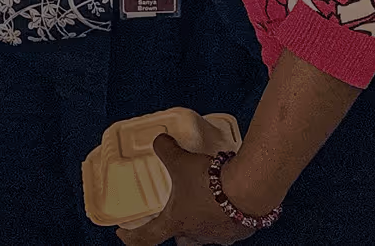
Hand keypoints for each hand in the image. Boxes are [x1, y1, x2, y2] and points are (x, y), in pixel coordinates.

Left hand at [117, 135, 259, 245]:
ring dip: (203, 224)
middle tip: (172, 218)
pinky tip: (228, 205)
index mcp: (177, 222)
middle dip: (176, 232)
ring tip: (204, 207)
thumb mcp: (180, 159)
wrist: (251, 189)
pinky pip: (229, 229)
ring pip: (206, 236)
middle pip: (181, 241)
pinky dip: (226, 219)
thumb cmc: (212, 181)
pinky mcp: (241, 231)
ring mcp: (221, 236)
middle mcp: (198, 234)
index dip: (132, 237)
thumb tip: (160, 140)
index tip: (123, 234)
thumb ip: (165, 149)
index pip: (146, 238)